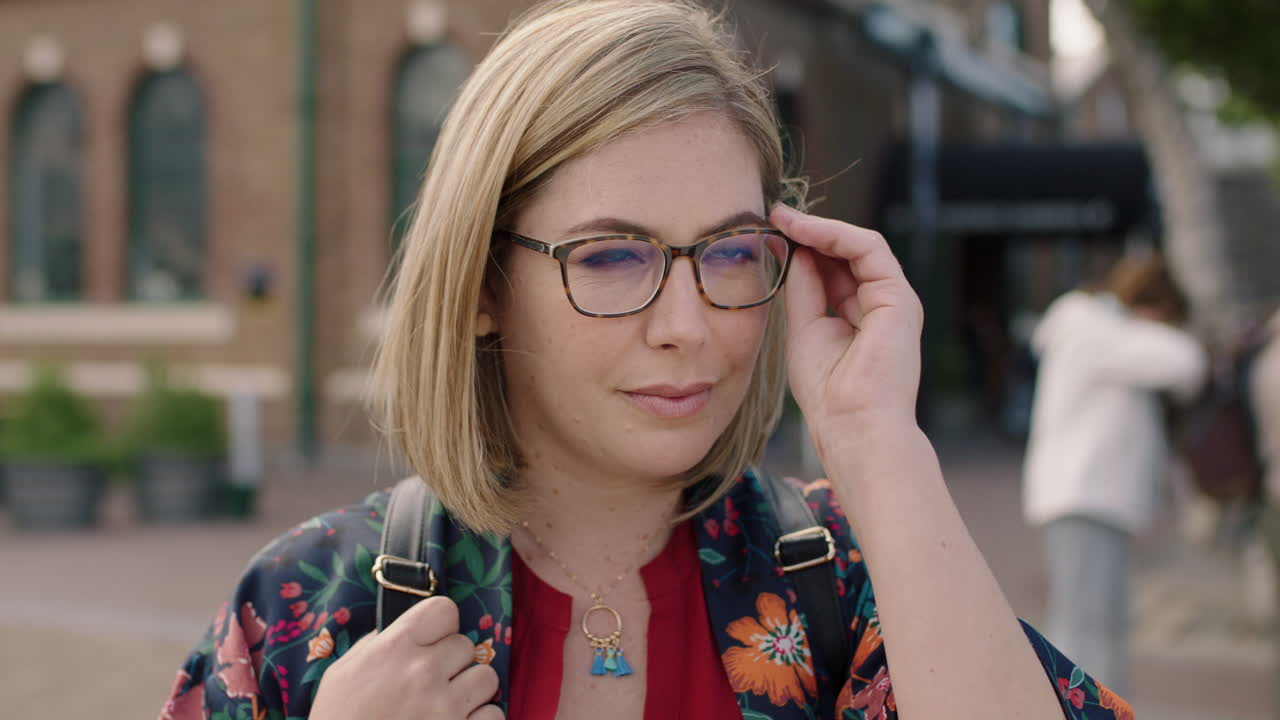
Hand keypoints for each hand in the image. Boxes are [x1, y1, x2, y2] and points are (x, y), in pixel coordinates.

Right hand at [311, 596, 502, 719]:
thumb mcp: (343, 673)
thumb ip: (378, 644)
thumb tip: (409, 630)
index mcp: (394, 648)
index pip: (444, 610)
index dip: (440, 625)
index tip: (432, 641)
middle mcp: (423, 671)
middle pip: (465, 644)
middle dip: (451, 661)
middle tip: (432, 681)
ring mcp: (444, 705)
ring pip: (486, 676)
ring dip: (471, 689)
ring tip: (447, 703)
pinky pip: (494, 714)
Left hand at [770, 204, 923, 457]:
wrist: (852, 425)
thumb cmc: (827, 394)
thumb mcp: (805, 331)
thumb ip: (805, 291)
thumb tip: (798, 252)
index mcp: (861, 319)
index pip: (835, 271)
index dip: (805, 248)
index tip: (772, 232)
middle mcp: (881, 307)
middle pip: (846, 255)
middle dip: (810, 232)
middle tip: (775, 215)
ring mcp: (894, 301)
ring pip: (858, 245)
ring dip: (819, 227)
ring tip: (784, 218)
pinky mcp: (899, 298)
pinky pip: (868, 249)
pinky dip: (835, 235)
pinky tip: (805, 230)